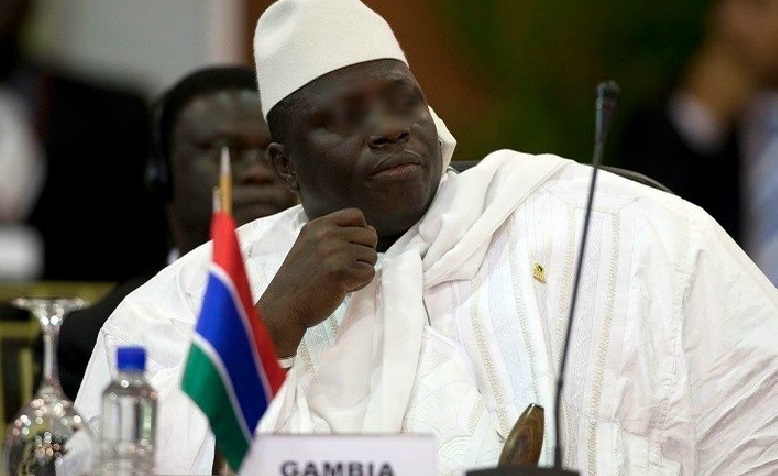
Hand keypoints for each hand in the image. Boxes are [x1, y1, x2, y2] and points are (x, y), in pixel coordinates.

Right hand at [257, 207, 377, 356]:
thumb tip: (369, 230)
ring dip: (361, 270)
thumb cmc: (298, 279)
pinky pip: (369, 273)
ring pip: (372, 255)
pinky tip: (341, 288)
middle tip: (345, 267)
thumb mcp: (309, 244)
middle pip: (369, 235)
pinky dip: (360, 284)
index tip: (350, 247)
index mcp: (319, 225)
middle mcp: (328, 234)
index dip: (360, 231)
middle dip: (363, 252)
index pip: (357, 215)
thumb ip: (333, 234)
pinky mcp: (343, 271)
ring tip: (340, 279)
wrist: (284, 306)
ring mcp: (336, 251)